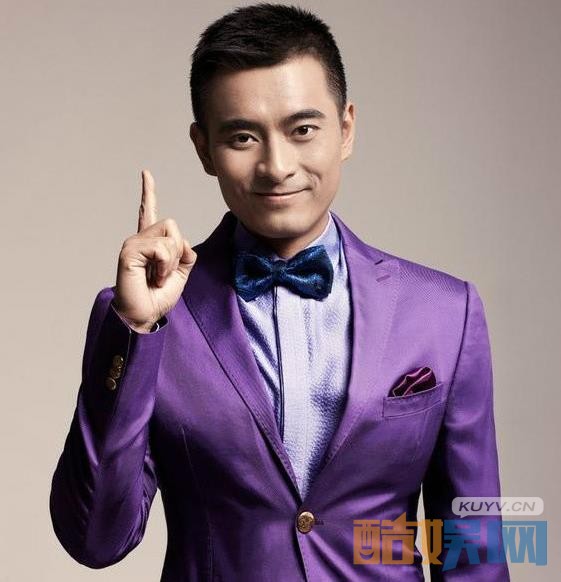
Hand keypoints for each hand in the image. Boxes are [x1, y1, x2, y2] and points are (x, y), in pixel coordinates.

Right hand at [112, 170, 196, 332]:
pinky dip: (166, 265)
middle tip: (165, 273)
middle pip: (172, 225)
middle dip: (178, 250)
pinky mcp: (130, 251)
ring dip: (172, 261)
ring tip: (158, 277)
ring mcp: (133, 244)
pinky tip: (154, 277)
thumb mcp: (180, 274)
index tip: (146, 174)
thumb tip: (185, 244)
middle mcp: (139, 239)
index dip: (148, 193)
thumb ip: (186, 255)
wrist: (144, 316)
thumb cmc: (157, 298)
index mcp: (150, 244)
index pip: (148, 212)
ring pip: (170, 236)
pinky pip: (162, 248)